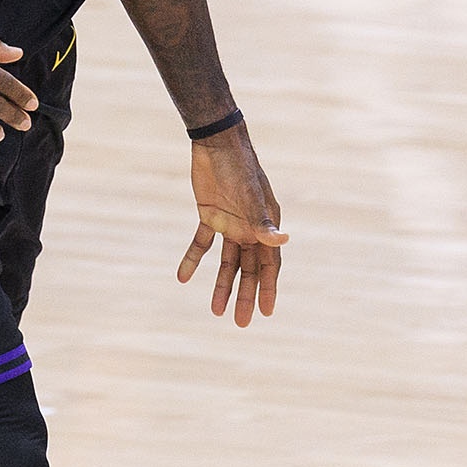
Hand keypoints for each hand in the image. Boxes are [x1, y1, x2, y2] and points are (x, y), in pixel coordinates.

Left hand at [177, 127, 285, 327]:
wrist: (216, 143)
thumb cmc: (240, 167)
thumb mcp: (250, 195)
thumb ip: (263, 221)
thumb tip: (283, 240)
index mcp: (265, 224)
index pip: (269, 264)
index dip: (268, 289)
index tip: (266, 313)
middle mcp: (250, 227)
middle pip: (248, 268)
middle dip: (245, 295)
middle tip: (240, 322)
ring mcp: (230, 223)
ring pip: (227, 261)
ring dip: (221, 285)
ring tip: (215, 310)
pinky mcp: (209, 216)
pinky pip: (201, 244)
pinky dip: (193, 260)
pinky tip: (182, 278)